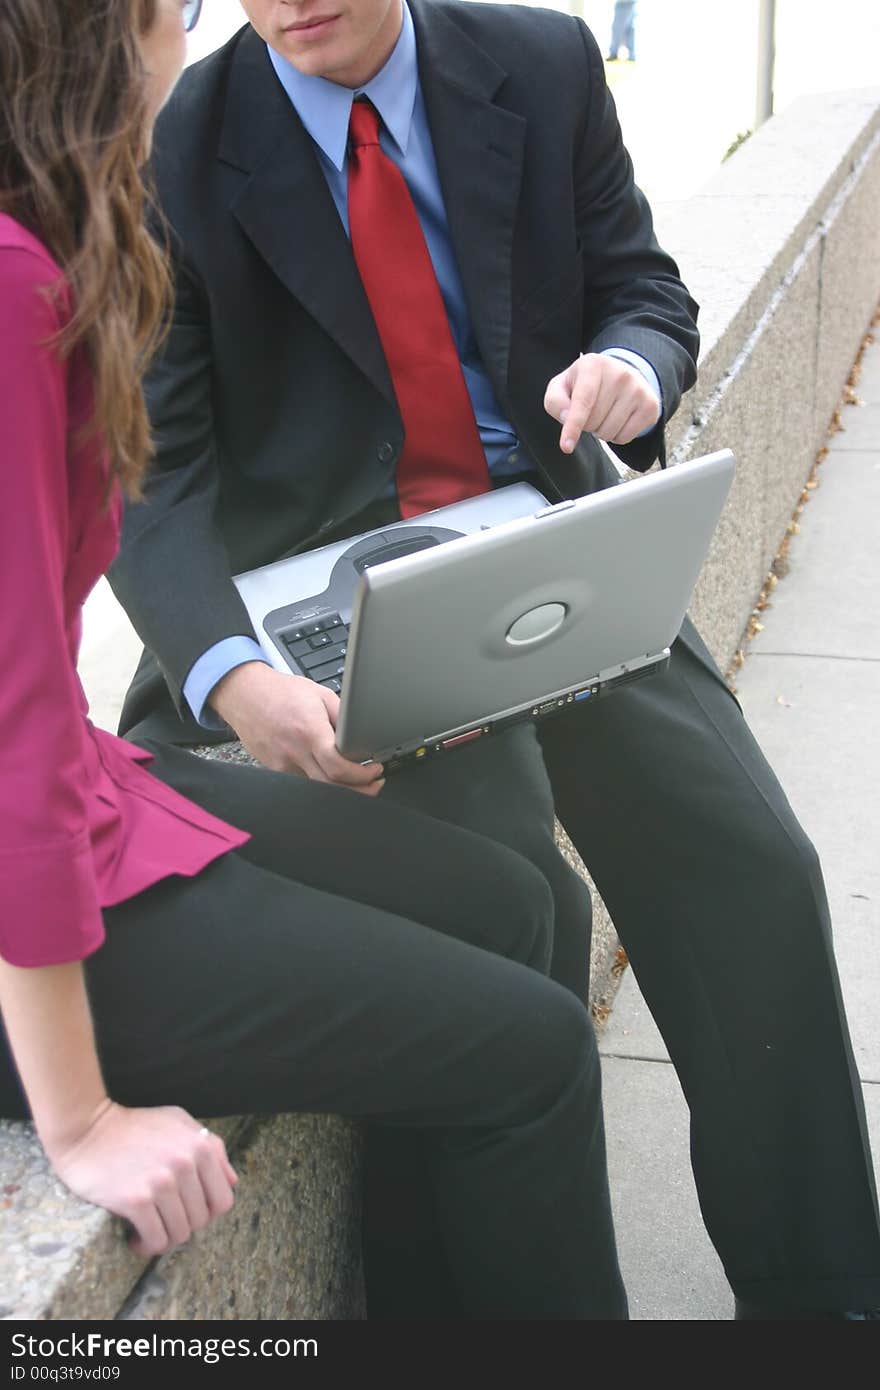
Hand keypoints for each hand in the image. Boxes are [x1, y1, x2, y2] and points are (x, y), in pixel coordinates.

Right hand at [47, 1100, 237, 1257]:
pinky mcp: (136, 1199)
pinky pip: (155, 1240)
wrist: (86, 1128)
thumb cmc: (133, 1126)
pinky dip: (146, 1245)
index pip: (223, 1200)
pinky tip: (135, 1237)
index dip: (207, 1212)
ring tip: (149, 1229)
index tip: (187, 1210)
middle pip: (201, 1221)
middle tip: (164, 1219)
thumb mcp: (178, 1122)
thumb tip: (232, 1181)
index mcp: (201, 1147)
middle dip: (183, 1224)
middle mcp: (185, 1165)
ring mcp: (161, 1183)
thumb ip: (210, 1148)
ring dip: (165, 1238)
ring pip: (180, 1234)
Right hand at [210, 661, 383, 794]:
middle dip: (360, 791)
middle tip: (374, 784)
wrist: (245, 694)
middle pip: (331, 787)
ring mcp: (282, 764)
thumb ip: (342, 715)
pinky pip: (303, 782)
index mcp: (310, 732)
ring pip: (318, 788)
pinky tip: (329, 772)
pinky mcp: (275, 769)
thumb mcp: (320, 694)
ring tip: (356, 779)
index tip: (375, 771)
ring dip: (341, 788)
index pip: (338, 767)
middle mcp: (294, 752)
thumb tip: (363, 733)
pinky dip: (320, 781)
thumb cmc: (281, 692)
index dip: (362, 776)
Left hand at [544, 353, 660, 454]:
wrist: (619, 375)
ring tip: (604, 413)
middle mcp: (620, 373)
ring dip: (600, 431)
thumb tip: (567, 418)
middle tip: (591, 410)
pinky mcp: (650, 405)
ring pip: (609, 432)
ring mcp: (638, 389)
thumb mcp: (561, 387)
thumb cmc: (584, 384)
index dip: (573, 426)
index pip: (583, 402)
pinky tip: (617, 419)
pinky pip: (625, 438)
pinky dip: (616, 436)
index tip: (566, 446)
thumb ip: (555, 402)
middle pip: (593, 422)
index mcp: (593, 364)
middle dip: (586, 424)